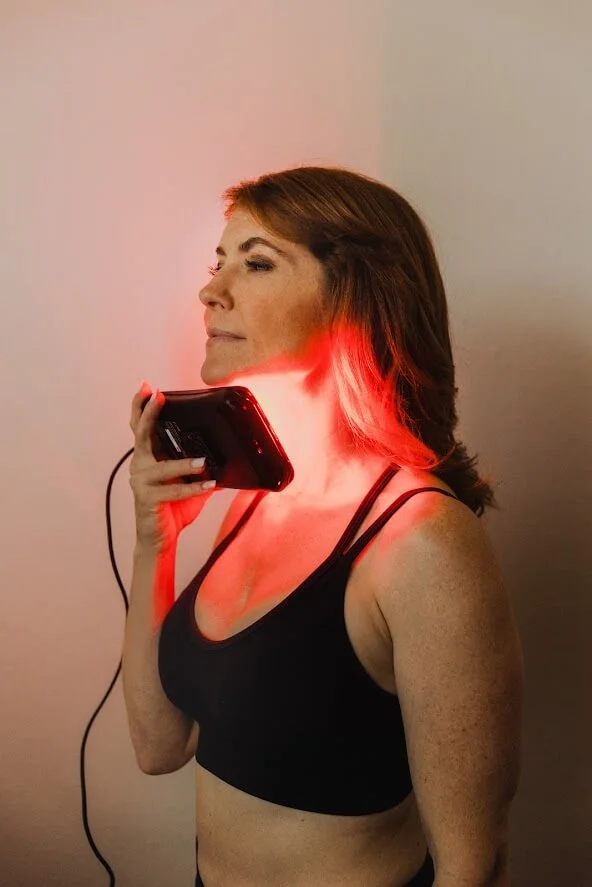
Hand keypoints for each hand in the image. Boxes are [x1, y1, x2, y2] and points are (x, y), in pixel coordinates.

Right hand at [128, 382, 216, 553]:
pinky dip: (192, 488)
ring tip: (202, 462)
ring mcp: (140, 481)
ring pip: (162, 466)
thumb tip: (228, 457)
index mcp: (148, 456)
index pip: (141, 427)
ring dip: (183, 464)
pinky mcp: (147, 498)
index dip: (142, 406)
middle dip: (150, 413)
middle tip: (158, 396)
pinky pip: (172, 490)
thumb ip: (203, 468)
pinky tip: (208, 485)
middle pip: (141, 434)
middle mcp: (140, 465)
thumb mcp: (192, 482)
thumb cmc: (174, 508)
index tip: (146, 387)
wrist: (162, 538)